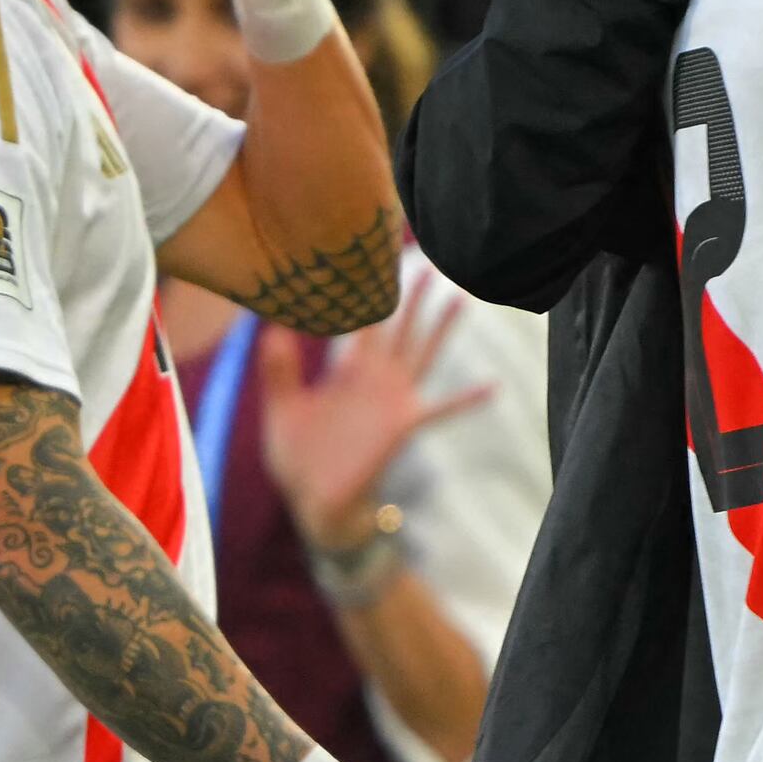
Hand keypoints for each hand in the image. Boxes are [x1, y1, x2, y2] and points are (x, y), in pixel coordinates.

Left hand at [260, 273, 493, 552]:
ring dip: (440, 327)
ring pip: (422, 352)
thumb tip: (268, 327)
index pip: (358, 322)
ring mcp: (393, 399)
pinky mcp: (403, 424)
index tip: (372, 259)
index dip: (365, 292)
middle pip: (398, 327)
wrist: (313, 501)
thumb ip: (278, 371)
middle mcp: (374, 379)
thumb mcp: (282, 409)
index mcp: (345, 370)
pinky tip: (494, 387)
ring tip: (462, 298)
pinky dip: (467, 399)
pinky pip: (442, 408)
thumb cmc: (297, 458)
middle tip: (428, 262)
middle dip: (412, 297)